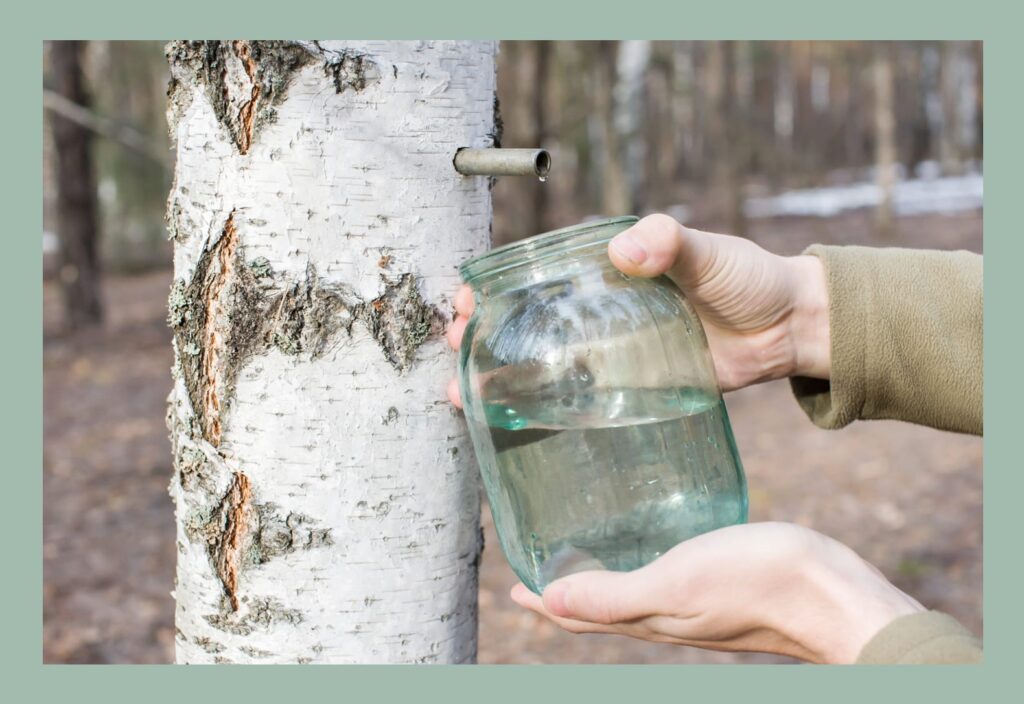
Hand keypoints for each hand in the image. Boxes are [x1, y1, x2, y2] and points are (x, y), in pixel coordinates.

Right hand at [446, 214, 830, 405]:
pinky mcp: (631, 387)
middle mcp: (601, 310)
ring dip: (500, 375)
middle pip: (526, 321)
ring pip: (542, 362)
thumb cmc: (747, 278)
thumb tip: (625, 252)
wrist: (787, 329)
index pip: (538, 274)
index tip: (465, 301)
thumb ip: (670, 243)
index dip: (495, 287)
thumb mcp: (708, 252)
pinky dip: (543, 409)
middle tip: (455, 348)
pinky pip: (579, 397)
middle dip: (483, 333)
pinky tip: (512, 423)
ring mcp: (612, 351)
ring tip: (464, 393)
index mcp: (609, 269)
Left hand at [509, 522, 923, 663]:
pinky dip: (642, 561)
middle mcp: (665, 613)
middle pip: (599, 606)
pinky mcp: (720, 580)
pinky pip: (666, 575)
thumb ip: (614, 596)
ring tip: (584, 547)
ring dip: (600, 575)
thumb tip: (547, 602)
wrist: (835, 596)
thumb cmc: (758, 586)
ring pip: (631, 591)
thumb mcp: (676, 585)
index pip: (577, 615)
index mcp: (648, 617)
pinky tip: (653, 535)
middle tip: (541, 561)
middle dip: (565, 588)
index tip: (512, 584)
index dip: (542, 602)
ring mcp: (693, 600)